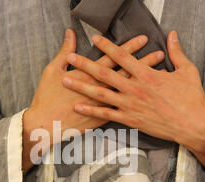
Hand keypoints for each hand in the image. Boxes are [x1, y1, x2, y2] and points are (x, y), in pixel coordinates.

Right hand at [22, 29, 164, 172]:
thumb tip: (70, 34)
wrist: (46, 123)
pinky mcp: (103, 118)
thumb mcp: (53, 69)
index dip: (129, 48)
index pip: (113, 58)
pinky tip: (148, 99)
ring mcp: (103, 105)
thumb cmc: (47, 97)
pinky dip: (137, 103)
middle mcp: (100, 88)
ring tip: (159, 74)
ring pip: (128, 91)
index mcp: (89, 74)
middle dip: (143, 62)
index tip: (142, 40)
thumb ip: (64, 51)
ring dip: (143, 82)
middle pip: (126, 72)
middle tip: (159, 52)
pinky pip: (124, 110)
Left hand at [62, 31, 204, 179]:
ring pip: (101, 94)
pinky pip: (107, 114)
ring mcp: (131, 105)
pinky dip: (92, 110)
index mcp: (147, 75)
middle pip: (105, 73)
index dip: (107, 46)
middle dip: (85, 64)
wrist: (193, 126)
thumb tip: (172, 35)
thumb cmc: (191, 99)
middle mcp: (135, 89)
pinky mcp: (131, 120)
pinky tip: (79, 106)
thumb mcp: (187, 71)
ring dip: (82, 86)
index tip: (95, 38)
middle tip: (70, 58)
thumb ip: (176, 52)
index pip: (123, 57)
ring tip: (65, 81)